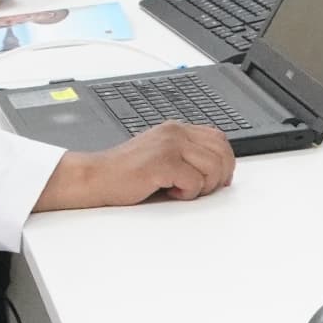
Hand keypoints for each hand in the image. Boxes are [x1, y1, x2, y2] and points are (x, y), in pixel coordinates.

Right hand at [37, 122, 233, 209]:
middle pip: (222, 151)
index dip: (225, 161)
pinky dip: (188, 194)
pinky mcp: (163, 163)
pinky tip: (171, 193)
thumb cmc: (125, 174)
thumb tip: (217, 170)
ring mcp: (169, 145)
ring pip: (213, 167)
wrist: (96, 178)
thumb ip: (186, 156)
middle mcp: (175, 132)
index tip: (219, 179)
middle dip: (219, 176)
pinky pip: (195, 181)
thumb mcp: (161, 156)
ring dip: (203, 186)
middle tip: (202, 190)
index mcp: (176, 129)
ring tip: (182, 190)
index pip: (219, 138)